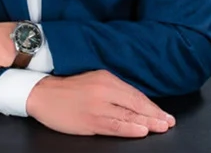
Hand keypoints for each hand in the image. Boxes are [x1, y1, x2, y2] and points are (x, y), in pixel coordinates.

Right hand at [25, 70, 175, 136]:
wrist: (41, 93)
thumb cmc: (66, 89)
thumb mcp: (93, 81)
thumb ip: (112, 90)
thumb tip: (134, 102)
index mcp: (106, 78)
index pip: (135, 94)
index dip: (151, 105)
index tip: (164, 113)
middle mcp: (104, 90)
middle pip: (135, 104)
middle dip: (154, 114)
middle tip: (169, 122)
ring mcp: (97, 106)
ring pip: (128, 115)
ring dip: (148, 122)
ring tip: (162, 127)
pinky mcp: (90, 120)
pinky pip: (115, 125)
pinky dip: (130, 128)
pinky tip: (142, 131)